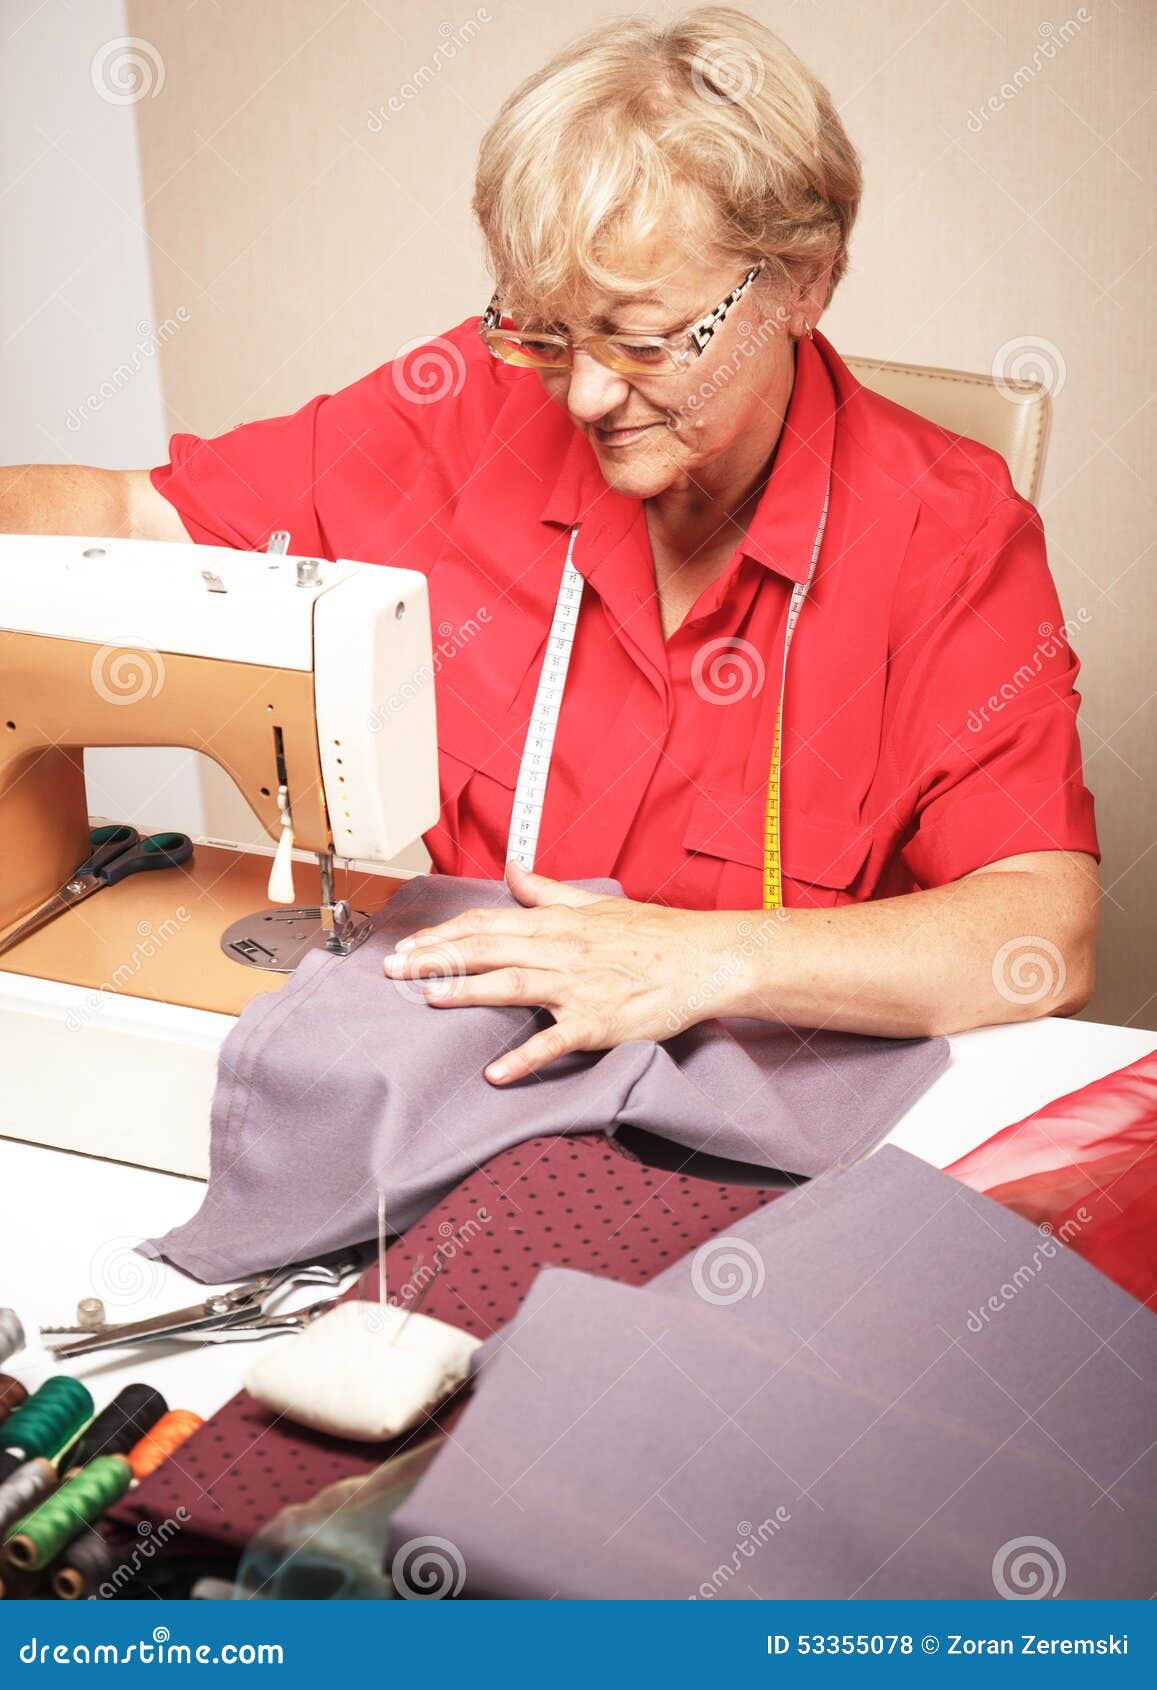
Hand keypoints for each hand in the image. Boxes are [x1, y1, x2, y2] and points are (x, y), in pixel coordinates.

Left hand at [381, 860, 755, 1082]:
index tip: (407, 944)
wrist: (705, 958)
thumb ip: (547, 891)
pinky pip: (556, 1041)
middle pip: (487, 949)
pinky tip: (497, 1074)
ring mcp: (578, 986)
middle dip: (436, 957)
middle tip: (392, 970)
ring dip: (467, 990)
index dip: (443, 933)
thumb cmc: (655, 934)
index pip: (487, 924)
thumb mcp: (596, 904)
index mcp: (556, 924)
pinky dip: (526, 1058)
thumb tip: (513, 872)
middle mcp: (561, 950)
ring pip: (512, 984)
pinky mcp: (598, 1022)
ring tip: (429, 999)